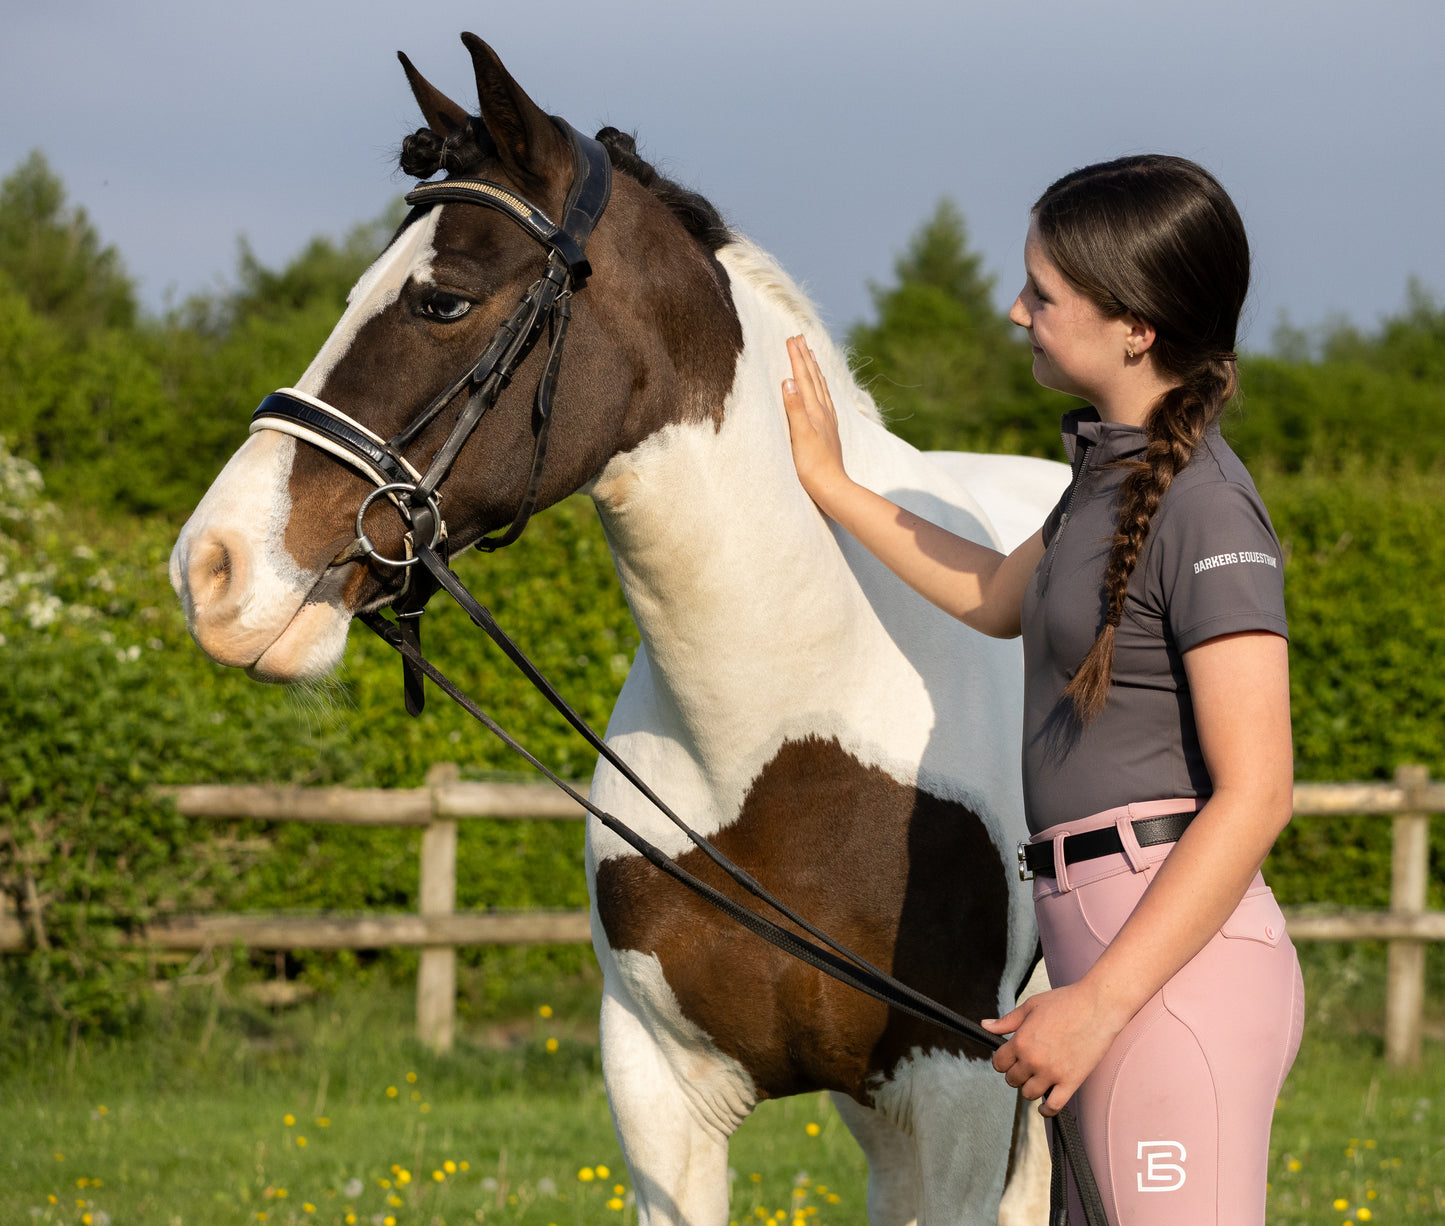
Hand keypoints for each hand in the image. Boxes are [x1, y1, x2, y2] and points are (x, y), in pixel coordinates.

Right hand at [781, 334, 849, 511]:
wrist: (831, 487)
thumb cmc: (812, 465)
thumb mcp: (799, 435)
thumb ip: (794, 408)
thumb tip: (788, 380)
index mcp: (814, 411)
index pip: (803, 378)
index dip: (796, 358)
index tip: (791, 338)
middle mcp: (824, 412)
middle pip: (814, 378)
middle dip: (805, 357)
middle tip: (799, 338)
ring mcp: (828, 421)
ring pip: (821, 387)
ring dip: (814, 369)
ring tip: (811, 355)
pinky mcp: (829, 430)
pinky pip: (825, 400)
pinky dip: (821, 388)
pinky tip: (820, 390)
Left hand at [981, 982, 1128, 1115]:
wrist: (1098, 1006)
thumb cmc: (1065, 1002)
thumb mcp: (1031, 1006)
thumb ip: (1007, 1021)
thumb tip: (986, 1026)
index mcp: (1021, 1041)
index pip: (999, 1063)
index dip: (1003, 1060)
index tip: (1010, 1058)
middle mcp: (1033, 1060)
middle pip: (1012, 1080)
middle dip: (1016, 1073)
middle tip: (1026, 1065)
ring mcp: (1052, 1073)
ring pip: (1029, 1094)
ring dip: (1030, 1088)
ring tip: (1037, 1078)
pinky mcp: (1071, 1082)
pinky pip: (1053, 1106)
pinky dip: (1046, 1109)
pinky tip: (1045, 1105)